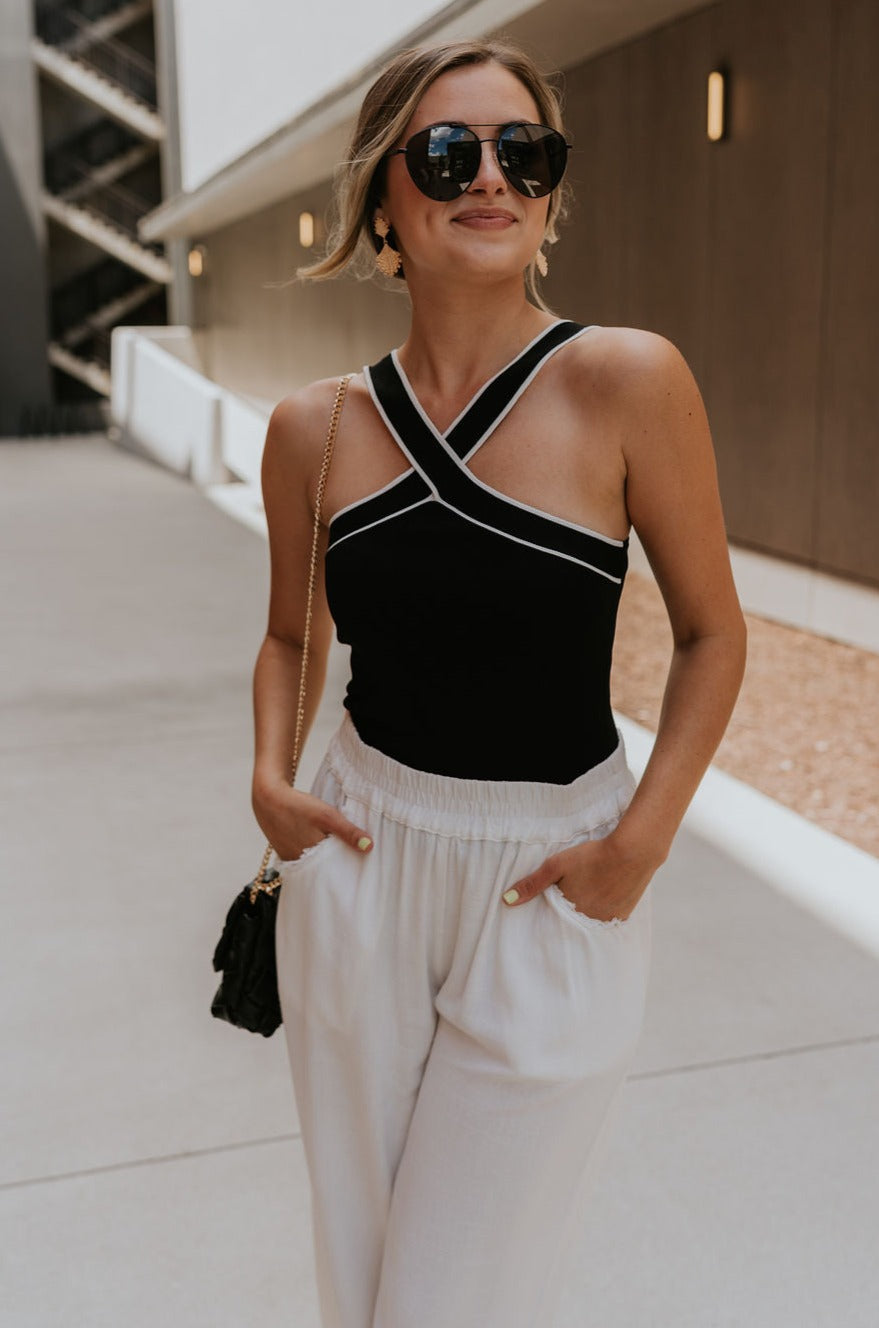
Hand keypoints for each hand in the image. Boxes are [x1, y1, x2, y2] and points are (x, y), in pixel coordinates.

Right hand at [252, 781, 372, 863]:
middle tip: (354, 855)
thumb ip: (348, 832)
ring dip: (325, 858)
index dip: (349, 865)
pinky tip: (319, 844)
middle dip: (338, 863)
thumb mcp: (327, 816)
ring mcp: (291, 860)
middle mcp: (300, 864)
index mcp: (312, 859)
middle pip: (325, 868)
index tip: (362, 863)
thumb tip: (369, 847)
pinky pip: (304, 859)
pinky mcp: (285, 854)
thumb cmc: (297, 806)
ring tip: (338, 849)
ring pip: (314, 864)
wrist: (268, 798)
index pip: (336, 870)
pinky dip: (313, 853)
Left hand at [500, 831, 656, 922]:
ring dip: (586, 913)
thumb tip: (506, 900)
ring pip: (590, 921)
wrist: (634, 851)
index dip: (550, 913)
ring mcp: (608, 920)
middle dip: (567, 915)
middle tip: (569, 898)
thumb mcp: (557, 865)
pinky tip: (602, 898)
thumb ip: (532, 883)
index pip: (553, 920)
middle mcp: (589, 921)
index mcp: (570, 912)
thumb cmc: (593, 855)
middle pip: (572, 922)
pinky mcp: (624, 915)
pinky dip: (603, 911)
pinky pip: (608, 919)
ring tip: (586, 897)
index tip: (548, 908)